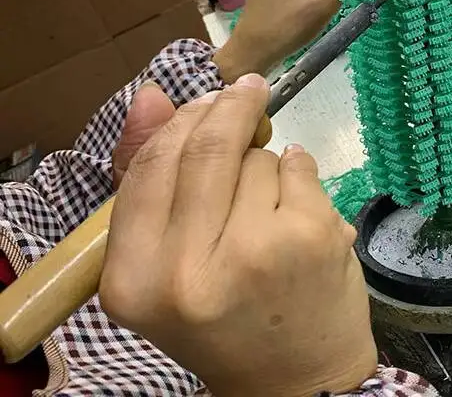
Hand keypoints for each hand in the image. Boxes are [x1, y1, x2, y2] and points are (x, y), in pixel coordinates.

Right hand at [100, 75, 376, 396]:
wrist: (295, 381)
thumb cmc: (225, 315)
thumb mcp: (169, 261)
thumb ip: (154, 176)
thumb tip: (152, 95)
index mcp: (134, 279)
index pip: (152, 165)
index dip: (182, 120)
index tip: (209, 97)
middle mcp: (186, 269)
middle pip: (208, 147)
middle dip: (232, 108)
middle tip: (249, 91)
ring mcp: (254, 251)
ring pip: (257, 158)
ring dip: (265, 164)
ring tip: (267, 214)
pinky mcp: (309, 237)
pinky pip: (299, 165)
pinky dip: (300, 173)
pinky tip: (299, 213)